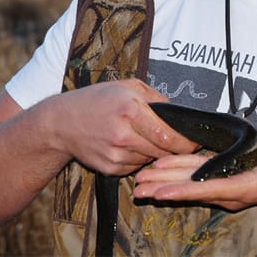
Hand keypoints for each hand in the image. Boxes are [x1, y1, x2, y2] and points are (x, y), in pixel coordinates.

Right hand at [46, 79, 198, 175]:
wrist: (61, 122)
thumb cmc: (96, 100)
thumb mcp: (127, 86)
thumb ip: (156, 98)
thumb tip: (179, 112)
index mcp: (131, 111)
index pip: (169, 135)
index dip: (187, 141)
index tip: (195, 141)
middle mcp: (124, 135)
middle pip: (164, 151)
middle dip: (173, 147)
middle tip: (175, 140)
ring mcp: (116, 155)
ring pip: (151, 160)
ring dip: (154, 152)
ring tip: (142, 137)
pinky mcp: (110, 169)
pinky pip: (136, 167)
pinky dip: (138, 158)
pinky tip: (127, 145)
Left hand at [133, 140, 256, 210]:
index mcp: (245, 186)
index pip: (209, 190)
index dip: (185, 191)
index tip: (162, 193)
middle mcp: (229, 189)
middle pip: (191, 190)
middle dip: (164, 189)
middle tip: (138, 189)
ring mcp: (222, 184)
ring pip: (188, 183)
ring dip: (163, 182)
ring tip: (139, 182)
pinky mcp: (219, 176)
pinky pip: (192, 176)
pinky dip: (174, 172)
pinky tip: (159, 169)